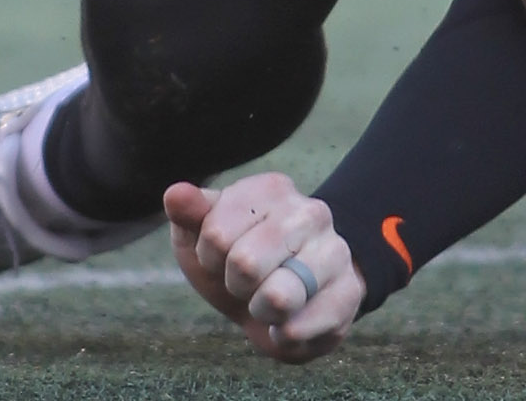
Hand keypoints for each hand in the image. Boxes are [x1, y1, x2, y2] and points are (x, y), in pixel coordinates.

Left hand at [165, 176, 359, 362]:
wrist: (289, 298)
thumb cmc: (237, 259)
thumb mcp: (203, 235)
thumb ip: (188, 213)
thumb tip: (175, 194)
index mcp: (271, 190)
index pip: (216, 234)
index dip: (209, 258)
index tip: (222, 256)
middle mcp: (310, 213)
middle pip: (244, 264)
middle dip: (235, 285)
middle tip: (247, 282)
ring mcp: (335, 252)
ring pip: (279, 297)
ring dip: (260, 310)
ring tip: (268, 301)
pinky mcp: (350, 294)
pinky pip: (301, 328)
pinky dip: (283, 336)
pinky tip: (286, 324)